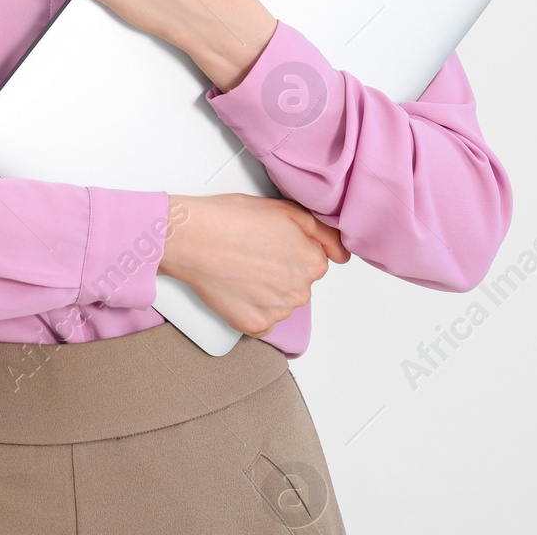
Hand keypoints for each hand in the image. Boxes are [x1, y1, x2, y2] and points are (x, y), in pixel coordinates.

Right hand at [158, 193, 350, 337]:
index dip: (289, 248)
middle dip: (278, 270)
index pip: (313, 261)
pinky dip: (249, 307)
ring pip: (279, 302)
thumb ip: (324, 234)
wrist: (193, 238)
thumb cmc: (231, 220)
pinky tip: (235, 286)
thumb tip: (343, 255)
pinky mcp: (255, 325)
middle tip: (251, 252)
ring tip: (240, 268)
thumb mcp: (286, 211)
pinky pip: (261, 320)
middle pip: (296, 283)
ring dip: (264, 290)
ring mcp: (278, 311)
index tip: (269, 242)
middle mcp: (300, 291)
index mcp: (312, 262)